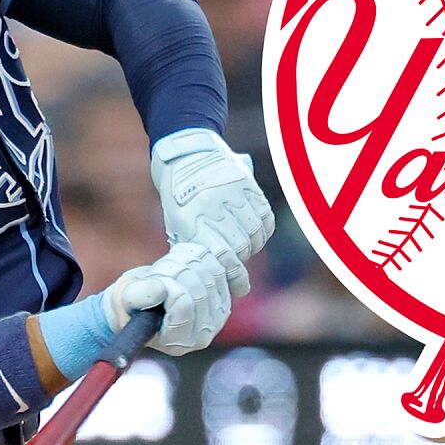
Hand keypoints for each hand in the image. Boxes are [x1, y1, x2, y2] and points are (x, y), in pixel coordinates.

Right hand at [103, 242, 231, 355]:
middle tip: (158, 271)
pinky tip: (183, 259)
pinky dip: (198, 254)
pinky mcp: (224, 295)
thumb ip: (138, 297)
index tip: (155, 281)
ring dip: (185, 260)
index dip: (167, 284)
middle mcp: (203, 333)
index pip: (183, 304)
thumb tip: (162, 289)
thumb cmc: (131, 304)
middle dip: (175, 270)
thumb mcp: (125, 301)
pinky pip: (219, 263)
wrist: (145, 299)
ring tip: (168, 267)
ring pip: (211, 272)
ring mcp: (218, 315)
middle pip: (199, 287)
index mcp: (177, 342)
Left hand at [151, 128, 274, 293]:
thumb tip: (214, 282)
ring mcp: (232, 193)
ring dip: (252, 245)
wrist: (187, 155)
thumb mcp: (178, 225)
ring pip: (255, 233)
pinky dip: (263, 229)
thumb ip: (196, 251)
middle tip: (236, 261)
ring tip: (243, 243)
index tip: (240, 288)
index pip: (220, 256)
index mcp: (191, 220)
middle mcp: (213, 206)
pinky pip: (266, 216)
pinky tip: (254, 230)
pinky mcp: (247, 184)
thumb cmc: (180, 199)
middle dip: (241, 260)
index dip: (234, 275)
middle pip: (241, 246)